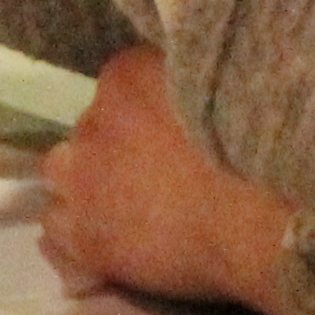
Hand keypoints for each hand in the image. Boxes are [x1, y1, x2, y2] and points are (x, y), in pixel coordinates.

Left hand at [37, 45, 296, 313]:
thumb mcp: (224, 88)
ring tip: (119, 206)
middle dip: (110, 146)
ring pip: (59, 174)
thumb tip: (172, 88)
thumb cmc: (258, 151)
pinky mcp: (83, 236)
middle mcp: (90, 123)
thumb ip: (182, 81)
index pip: (119, 83)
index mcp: (126, 78)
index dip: (142, 108)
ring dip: (83, 185)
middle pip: (87, 129)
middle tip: (149, 171)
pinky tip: (101, 237)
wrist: (261, 221)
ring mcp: (80, 181)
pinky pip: (54, 229)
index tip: (168, 127)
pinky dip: (74, 230)